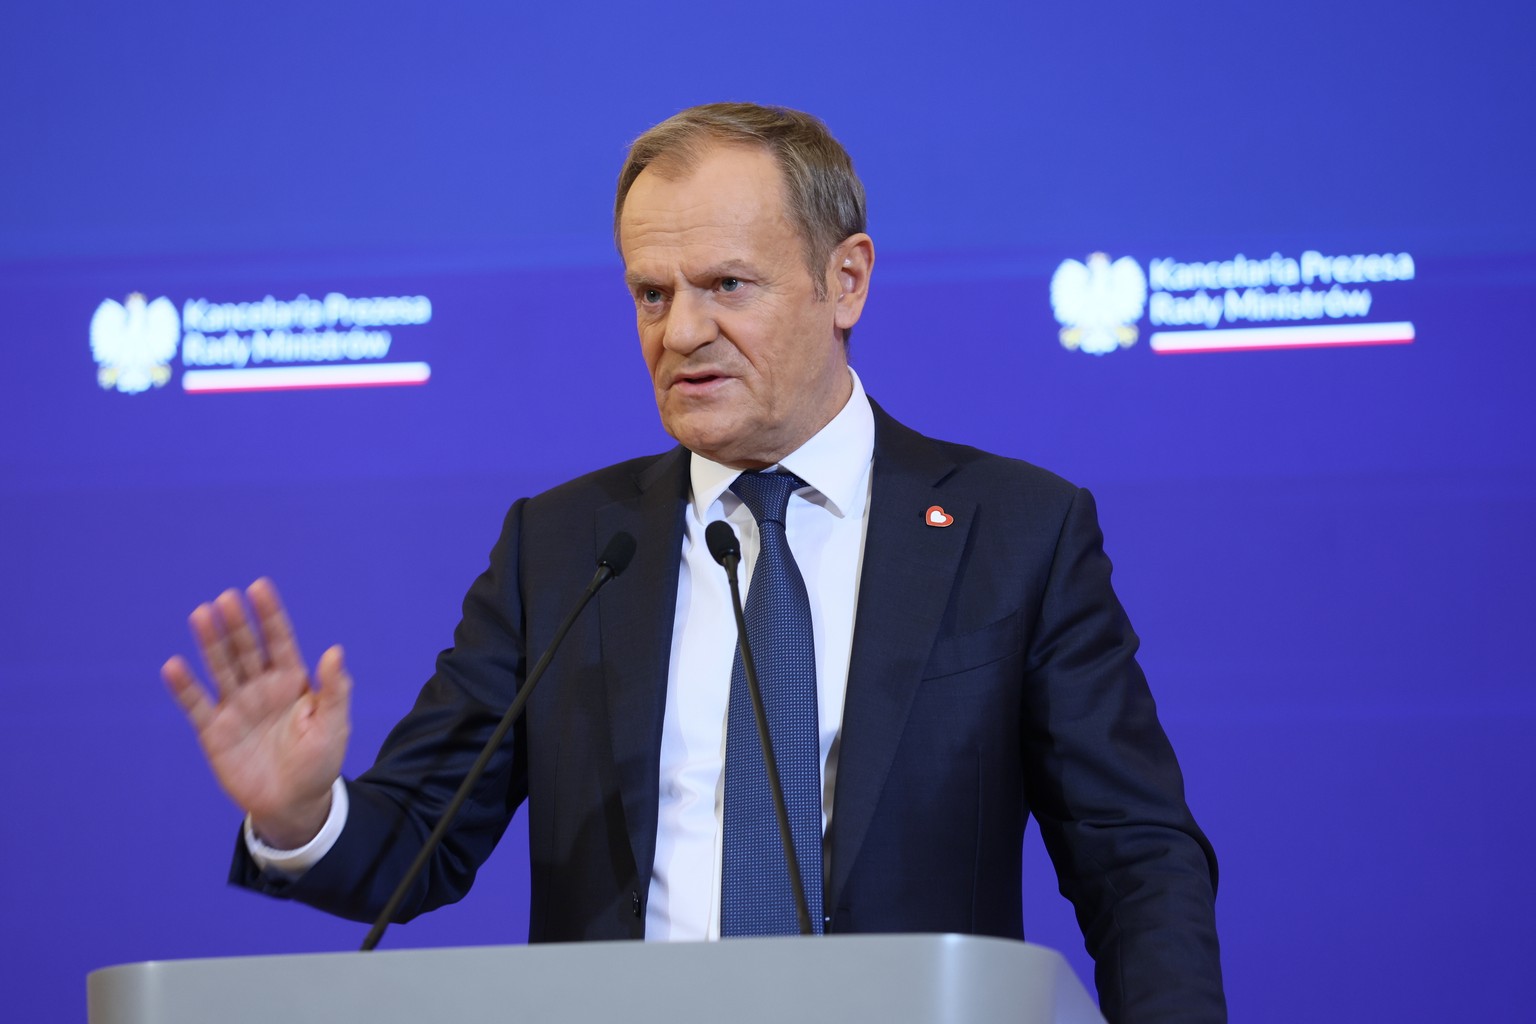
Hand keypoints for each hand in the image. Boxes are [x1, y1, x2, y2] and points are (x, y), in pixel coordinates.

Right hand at [162, 578, 350, 848]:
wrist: (294, 804)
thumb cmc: (319, 762)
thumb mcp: (334, 725)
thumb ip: (335, 690)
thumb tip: (335, 651)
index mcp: (292, 681)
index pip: (279, 640)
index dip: (270, 615)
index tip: (259, 587)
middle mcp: (261, 687)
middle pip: (246, 649)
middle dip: (237, 624)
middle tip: (226, 599)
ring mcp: (236, 706)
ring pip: (221, 667)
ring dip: (211, 642)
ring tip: (201, 615)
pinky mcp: (214, 731)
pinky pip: (197, 705)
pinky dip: (185, 687)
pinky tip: (173, 666)